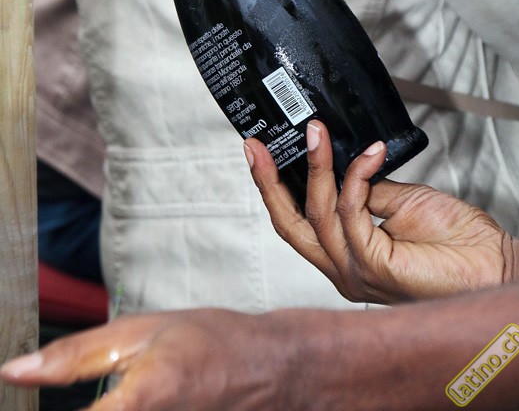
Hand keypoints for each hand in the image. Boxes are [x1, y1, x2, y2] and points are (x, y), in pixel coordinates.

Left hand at [0, 309, 285, 410]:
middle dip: (88, 410)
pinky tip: (139, 404)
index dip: (36, 406)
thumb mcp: (140, 331)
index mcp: (135, 406)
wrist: (275, 368)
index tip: (25, 396)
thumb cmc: (211, 341)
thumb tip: (14, 371)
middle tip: (108, 390)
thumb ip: (74, 356)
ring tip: (127, 396)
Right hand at [244, 120, 518, 304]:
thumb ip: (363, 190)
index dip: (274, 187)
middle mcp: (343, 268)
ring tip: (316, 131)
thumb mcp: (397, 202)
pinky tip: (370, 154)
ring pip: (317, 213)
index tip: (261, 151)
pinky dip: (357, 176)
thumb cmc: (454, 240)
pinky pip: (351, 210)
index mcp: (345, 255)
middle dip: (267, 182)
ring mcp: (355, 271)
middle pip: (289, 224)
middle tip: (256, 145)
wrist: (491, 262)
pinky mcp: (372, 264)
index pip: (297, 220)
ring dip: (315, 166)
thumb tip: (341, 164)